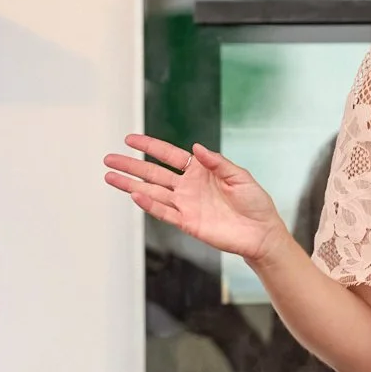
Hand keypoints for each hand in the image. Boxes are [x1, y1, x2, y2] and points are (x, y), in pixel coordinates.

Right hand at [104, 135, 288, 264]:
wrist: (261, 232)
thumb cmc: (255, 202)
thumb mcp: (240, 176)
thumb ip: (217, 162)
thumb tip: (197, 147)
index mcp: (200, 171)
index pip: (169, 155)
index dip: (150, 147)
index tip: (130, 139)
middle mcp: (188, 187)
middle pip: (153, 173)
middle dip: (131, 165)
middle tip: (110, 159)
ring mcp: (185, 205)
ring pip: (152, 192)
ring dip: (131, 184)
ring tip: (110, 177)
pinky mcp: (187, 222)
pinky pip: (164, 212)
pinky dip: (149, 204)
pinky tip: (135, 194)